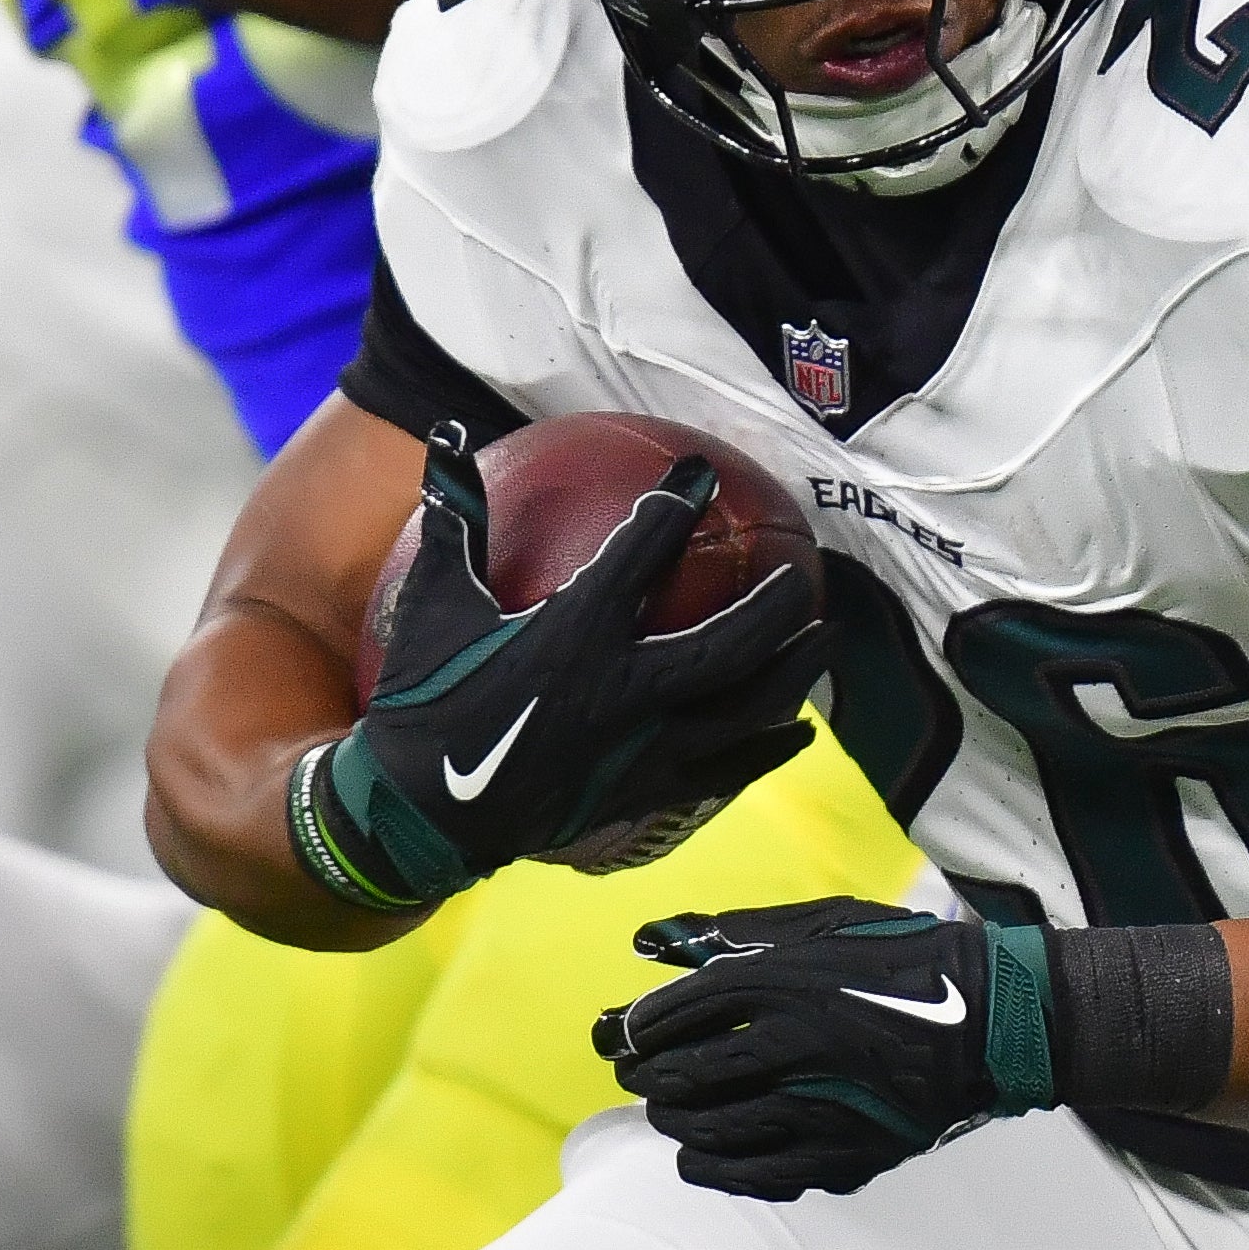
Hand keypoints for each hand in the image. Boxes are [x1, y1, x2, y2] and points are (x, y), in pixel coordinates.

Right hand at [299, 434, 821, 911]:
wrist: (422, 813)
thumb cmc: (425, 698)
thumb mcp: (436, 602)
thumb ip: (455, 520)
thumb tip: (448, 436)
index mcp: (577, 631)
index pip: (644, 548)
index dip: (679, 502)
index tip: (702, 474)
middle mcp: (625, 688)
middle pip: (731, 643)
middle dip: (776, 607)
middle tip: (803, 576)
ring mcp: (644, 746)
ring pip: (744, 709)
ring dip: (794, 673)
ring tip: (826, 641)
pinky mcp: (647, 790)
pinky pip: (728, 769)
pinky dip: (769, 749)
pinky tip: (799, 733)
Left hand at [596, 899, 1056, 1197]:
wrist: (991, 1022)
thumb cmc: (903, 959)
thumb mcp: (822, 922)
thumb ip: (736, 932)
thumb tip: (651, 939)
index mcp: (784, 983)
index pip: (677, 1014)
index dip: (638, 1029)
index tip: (626, 1034)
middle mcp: (794, 1047)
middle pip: (685, 1075)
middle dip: (647, 1078)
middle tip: (638, 1075)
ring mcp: (818, 1108)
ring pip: (711, 1129)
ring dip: (674, 1122)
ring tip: (667, 1111)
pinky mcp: (842, 1154)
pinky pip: (754, 1176)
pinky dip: (711, 1169)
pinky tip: (696, 1158)